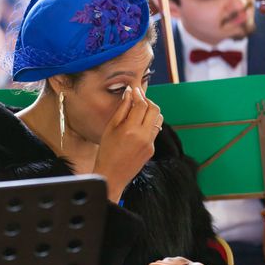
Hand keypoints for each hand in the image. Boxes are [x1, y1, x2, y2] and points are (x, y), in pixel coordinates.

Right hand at [93, 86, 161, 201]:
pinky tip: (138, 125)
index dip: (138, 94)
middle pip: (154, 109)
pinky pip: (154, 130)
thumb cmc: (106, 151)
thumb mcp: (110, 128)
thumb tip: (129, 94)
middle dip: (148, 101)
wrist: (111, 175)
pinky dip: (149, 123)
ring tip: (139, 110)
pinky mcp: (152, 149)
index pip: (141, 104)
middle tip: (138, 98)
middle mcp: (144, 136)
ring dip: (151, 111)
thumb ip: (122, 110)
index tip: (134, 89)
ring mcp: (150, 143)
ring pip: (158, 119)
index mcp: (131, 129)